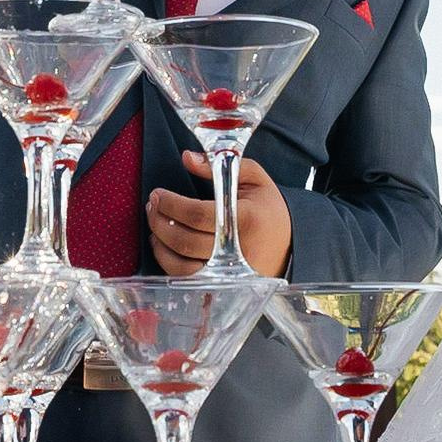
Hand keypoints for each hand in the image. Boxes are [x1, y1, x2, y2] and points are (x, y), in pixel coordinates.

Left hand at [147, 150, 292, 278]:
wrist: (289, 243)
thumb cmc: (268, 207)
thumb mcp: (253, 177)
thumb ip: (220, 164)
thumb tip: (187, 158)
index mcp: (246, 219)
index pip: (198, 214)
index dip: (171, 204)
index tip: (158, 193)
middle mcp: (236, 250)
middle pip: (185, 240)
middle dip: (160, 220)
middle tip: (152, 205)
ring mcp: (229, 272)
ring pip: (181, 265)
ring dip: (159, 242)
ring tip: (154, 222)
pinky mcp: (222, 284)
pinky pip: (187, 279)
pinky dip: (167, 262)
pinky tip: (162, 244)